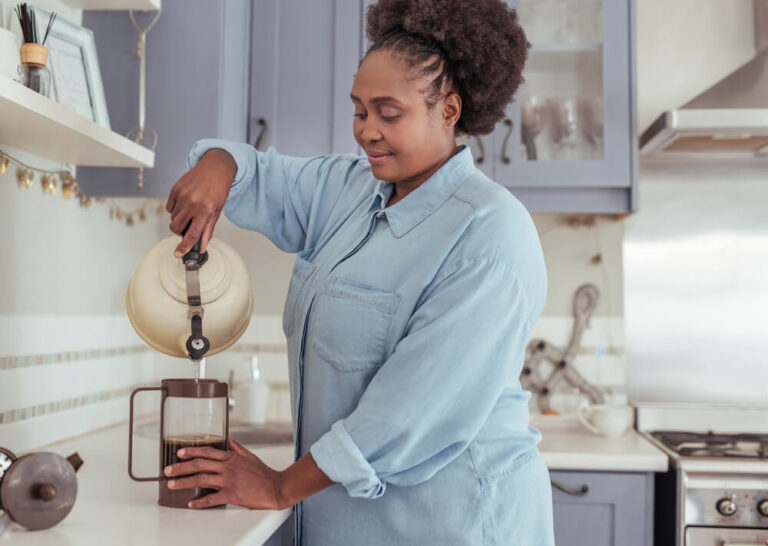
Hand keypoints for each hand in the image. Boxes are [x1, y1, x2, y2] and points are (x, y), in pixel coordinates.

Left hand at [163, 437, 286, 509]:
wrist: (276, 487)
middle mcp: (228, 467)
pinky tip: (191, 504)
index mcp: (231, 457)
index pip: (207, 452)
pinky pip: (212, 499)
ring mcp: (229, 481)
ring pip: (202, 479)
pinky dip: (200, 502)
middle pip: (200, 465)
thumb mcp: (249, 456)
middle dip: (181, 467)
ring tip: (172, 485)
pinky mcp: (232, 495)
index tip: (179, 453)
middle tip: (168, 470)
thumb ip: (236, 447)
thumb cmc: (263, 473)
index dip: (192, 451)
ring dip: (184, 482)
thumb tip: (226, 438)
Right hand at [165, 148, 236, 257]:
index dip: (184, 246)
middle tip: (188, 226)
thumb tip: (202, 246)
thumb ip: (208, 230)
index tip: (178, 253)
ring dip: (179, 219)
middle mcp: (192, 203)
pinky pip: (169, 207)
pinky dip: (176, 209)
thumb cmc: (218, 190)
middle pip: (176, 227)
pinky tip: (186, 202)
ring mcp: (182, 195)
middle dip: (179, 231)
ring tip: (191, 210)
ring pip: (173, 218)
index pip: (192, 234)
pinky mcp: (175, 189)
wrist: (215, 168)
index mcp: (205, 210)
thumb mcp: (217, 211)